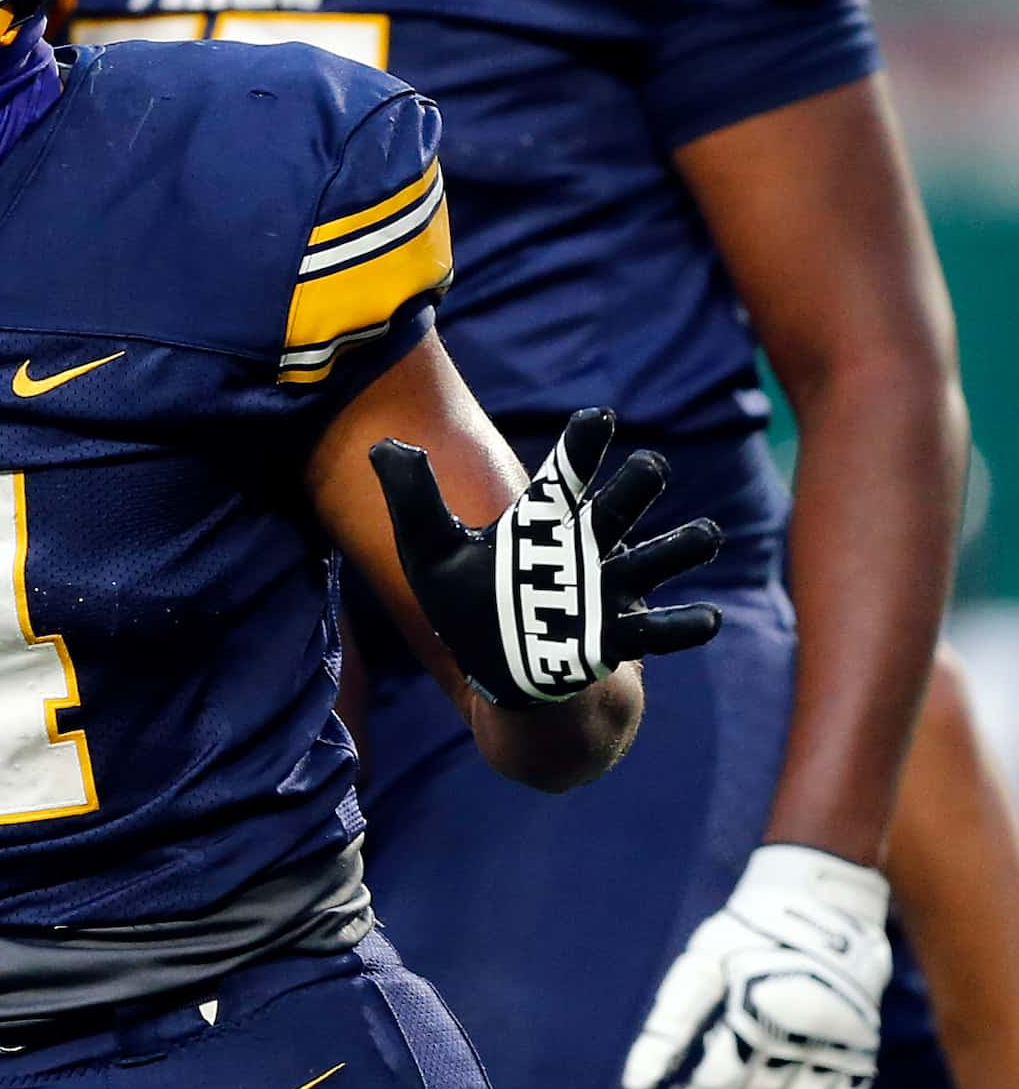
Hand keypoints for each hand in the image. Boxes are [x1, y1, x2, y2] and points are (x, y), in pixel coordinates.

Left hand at [372, 406, 723, 707]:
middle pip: (619, 507)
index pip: (565, 473)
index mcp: (541, 521)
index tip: (597, 418)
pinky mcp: (616, 639)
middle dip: (637, 487)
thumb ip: (411, 496)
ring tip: (706, 535)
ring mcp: (607, 592)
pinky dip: (685, 625)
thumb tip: (382, 444)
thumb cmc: (468, 603)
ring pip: (656, 560)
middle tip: (649, 468)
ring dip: (681, 547)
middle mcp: (583, 547)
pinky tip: (706, 617)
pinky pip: (661, 631)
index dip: (582, 445)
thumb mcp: (430, 550)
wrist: (496, 670)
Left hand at [622, 843, 891, 1088]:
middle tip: (715, 1076)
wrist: (819, 910)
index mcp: (752, 1014)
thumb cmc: (746, 938)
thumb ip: (668, 1026)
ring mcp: (837, 1044)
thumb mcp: (698, 968)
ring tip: (749, 1085)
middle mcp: (798, 1035)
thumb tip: (636, 1083)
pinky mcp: (864, 1048)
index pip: (719, 1083)